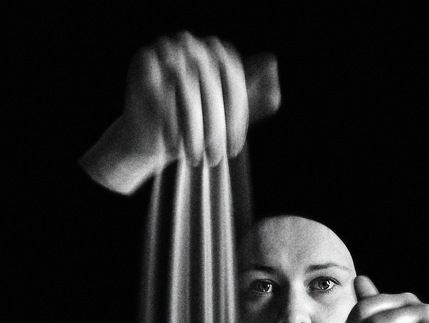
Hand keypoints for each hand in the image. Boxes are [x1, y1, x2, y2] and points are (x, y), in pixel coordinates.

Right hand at [80, 33, 279, 193]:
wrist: (157, 139)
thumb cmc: (198, 128)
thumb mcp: (230, 117)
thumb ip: (256, 95)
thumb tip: (272, 63)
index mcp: (217, 52)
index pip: (234, 82)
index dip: (236, 119)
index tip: (234, 149)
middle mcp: (193, 44)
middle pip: (211, 85)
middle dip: (215, 129)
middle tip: (215, 158)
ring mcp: (166, 50)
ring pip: (186, 89)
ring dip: (192, 129)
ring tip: (196, 157)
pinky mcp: (143, 62)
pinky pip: (159, 93)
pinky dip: (168, 123)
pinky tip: (173, 147)